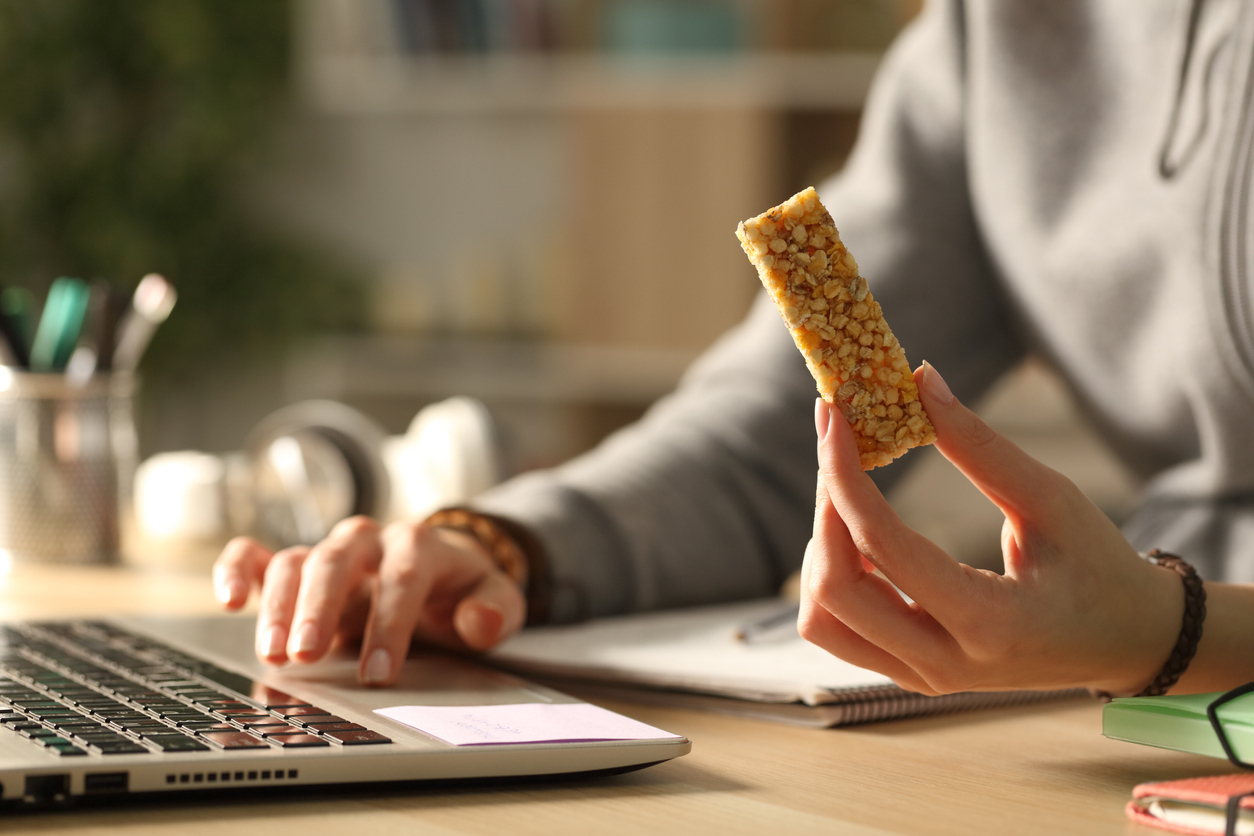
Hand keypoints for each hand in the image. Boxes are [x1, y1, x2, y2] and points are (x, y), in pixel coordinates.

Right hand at [212, 517, 526, 686]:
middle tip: (305, 656)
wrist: (441, 567)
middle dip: (319, 608)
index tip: (377, 675)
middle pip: (337, 561)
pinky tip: (228, 599)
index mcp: (418, 545)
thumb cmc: (462, 590)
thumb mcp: (495, 598)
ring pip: (296, 562)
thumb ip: (496, 610)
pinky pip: (258, 554)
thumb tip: (479, 622)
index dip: (389, 626)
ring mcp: (329, 550)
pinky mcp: (298, 563)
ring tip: (272, 653)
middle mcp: (368, 541)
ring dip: (278, 605)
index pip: (402, 579)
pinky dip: (237, 569)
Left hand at [799, 363, 1182, 695]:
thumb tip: (919, 380)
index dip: (844, 474)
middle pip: (833, 593)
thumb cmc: (1098, 566)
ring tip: (850, 492)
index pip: (883, 546)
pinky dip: (832, 577)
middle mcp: (945, 664)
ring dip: (819, 550)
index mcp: (990, 622)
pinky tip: (861, 535)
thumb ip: (980, 446)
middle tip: (837, 445)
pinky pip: (838, 630)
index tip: (832, 417)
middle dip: (824, 510)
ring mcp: (921, 678)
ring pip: (821, 620)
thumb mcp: (1053, 499)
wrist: (1125, 643)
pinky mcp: (907, 674)